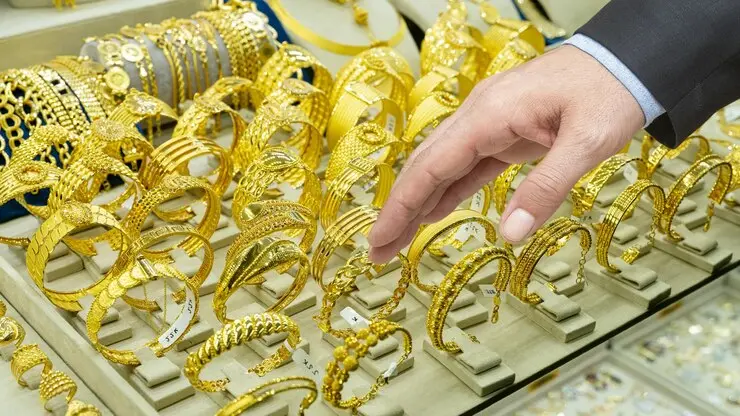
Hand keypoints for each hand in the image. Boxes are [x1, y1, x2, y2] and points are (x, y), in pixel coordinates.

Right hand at [368, 45, 644, 262]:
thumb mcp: (586, 142)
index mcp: (488, 115)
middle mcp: (478, 116)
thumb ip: (546, 188)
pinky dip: (447, 190)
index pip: (431, 167)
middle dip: (399, 210)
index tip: (379, 240)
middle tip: (378, 251)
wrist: (625, 60)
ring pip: (441, 166)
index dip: (402, 207)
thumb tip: (510, 234)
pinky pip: (467, 165)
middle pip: (425, 167)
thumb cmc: (609, 93)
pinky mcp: (503, 132)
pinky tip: (433, 212)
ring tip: (398, 239)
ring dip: (418, 203)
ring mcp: (489, 123)